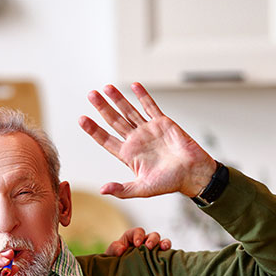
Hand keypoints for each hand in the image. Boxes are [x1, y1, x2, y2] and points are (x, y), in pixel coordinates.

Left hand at [78, 82, 216, 198]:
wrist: (193, 173)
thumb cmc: (170, 182)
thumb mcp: (142, 188)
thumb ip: (122, 189)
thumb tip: (103, 190)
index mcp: (128, 154)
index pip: (106, 139)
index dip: (94, 129)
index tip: (82, 119)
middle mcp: (135, 140)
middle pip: (114, 121)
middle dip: (102, 108)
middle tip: (91, 95)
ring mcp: (148, 130)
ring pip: (129, 111)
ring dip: (118, 99)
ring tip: (106, 87)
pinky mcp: (163, 123)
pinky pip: (150, 106)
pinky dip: (142, 96)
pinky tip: (134, 86)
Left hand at [105, 227, 171, 256]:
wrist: (118, 269)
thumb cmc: (114, 258)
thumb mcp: (111, 252)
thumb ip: (115, 248)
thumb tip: (122, 250)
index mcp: (133, 236)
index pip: (138, 231)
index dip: (138, 236)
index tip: (136, 244)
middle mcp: (145, 241)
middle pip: (152, 235)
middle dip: (152, 240)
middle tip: (148, 247)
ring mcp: (152, 249)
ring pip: (162, 242)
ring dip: (164, 243)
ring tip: (164, 247)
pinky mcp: (158, 257)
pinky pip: (166, 253)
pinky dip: (168, 252)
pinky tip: (168, 256)